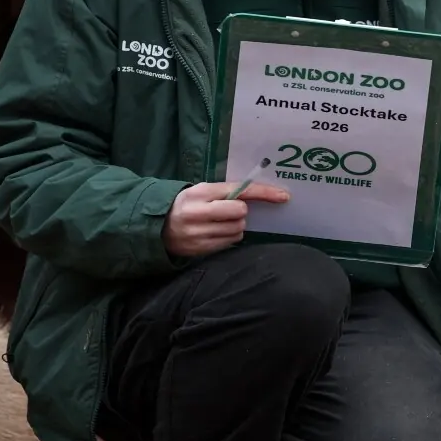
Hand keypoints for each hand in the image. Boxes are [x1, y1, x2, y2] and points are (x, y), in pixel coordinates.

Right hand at [163, 181, 290, 257]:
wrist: (157, 226)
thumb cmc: (186, 205)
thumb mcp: (200, 191)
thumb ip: (224, 192)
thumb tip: (255, 197)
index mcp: (201, 192)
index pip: (239, 191)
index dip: (264, 193)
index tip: (284, 196)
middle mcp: (199, 212)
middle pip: (240, 212)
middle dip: (240, 213)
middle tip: (228, 212)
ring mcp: (199, 233)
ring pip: (237, 230)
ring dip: (236, 227)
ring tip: (219, 223)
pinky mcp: (200, 249)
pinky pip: (229, 243)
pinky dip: (228, 238)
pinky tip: (215, 233)